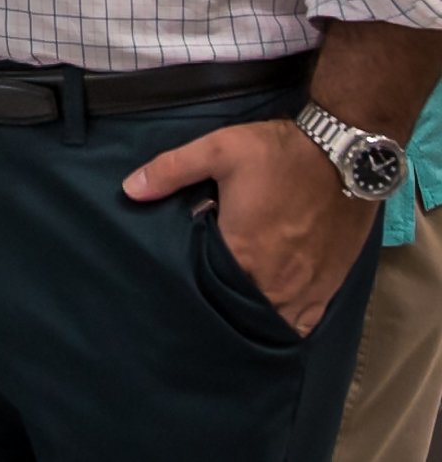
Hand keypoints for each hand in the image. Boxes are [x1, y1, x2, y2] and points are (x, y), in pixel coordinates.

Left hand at [124, 118, 376, 335]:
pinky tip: (271, 317)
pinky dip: (287, 323)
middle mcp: (274, 279)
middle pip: (240, 308)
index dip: (193, 286)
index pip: (208, 286)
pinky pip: (305, 321)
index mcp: (242, 252)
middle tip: (203, 297)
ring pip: (273, 320)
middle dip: (221, 305)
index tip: (180, 282)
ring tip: (233, 310)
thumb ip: (171, 170)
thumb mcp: (217, 149)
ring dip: (254, 317)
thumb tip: (129, 189)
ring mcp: (306, 287)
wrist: (344, 154)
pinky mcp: (330, 284)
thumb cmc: (278, 153)